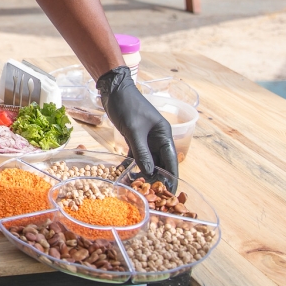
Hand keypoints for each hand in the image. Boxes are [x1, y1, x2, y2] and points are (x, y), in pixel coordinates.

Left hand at [97, 66, 177, 182]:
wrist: (114, 91)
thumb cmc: (128, 106)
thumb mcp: (135, 130)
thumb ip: (142, 151)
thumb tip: (150, 172)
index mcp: (164, 135)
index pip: (171, 160)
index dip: (171, 177)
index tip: (170, 193)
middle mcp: (157, 139)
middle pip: (160, 163)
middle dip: (156, 178)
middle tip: (150, 195)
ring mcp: (145, 140)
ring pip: (147, 161)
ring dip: (142, 173)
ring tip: (136, 187)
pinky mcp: (134, 139)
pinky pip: (135, 156)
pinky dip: (131, 164)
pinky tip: (124, 174)